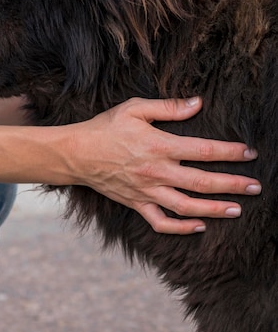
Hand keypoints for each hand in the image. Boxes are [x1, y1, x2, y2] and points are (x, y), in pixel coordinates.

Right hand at [73, 96, 260, 234]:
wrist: (76, 152)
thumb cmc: (105, 127)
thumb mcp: (134, 108)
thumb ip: (168, 107)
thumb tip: (198, 103)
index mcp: (159, 145)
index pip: (203, 150)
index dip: (229, 152)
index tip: (249, 152)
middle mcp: (157, 171)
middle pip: (203, 182)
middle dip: (233, 184)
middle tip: (255, 187)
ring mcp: (147, 191)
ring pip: (187, 206)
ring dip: (215, 209)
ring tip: (237, 209)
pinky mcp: (136, 203)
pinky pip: (161, 222)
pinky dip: (181, 228)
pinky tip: (199, 226)